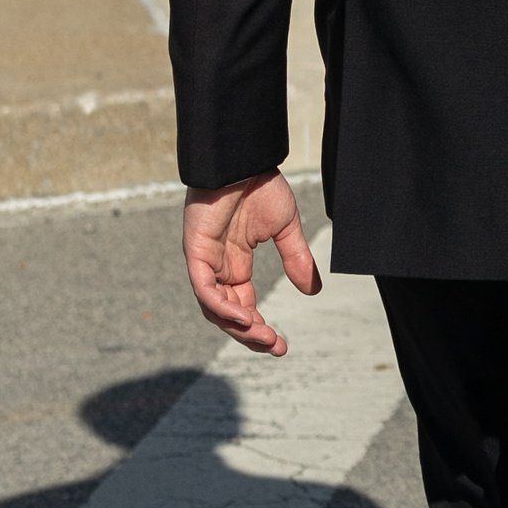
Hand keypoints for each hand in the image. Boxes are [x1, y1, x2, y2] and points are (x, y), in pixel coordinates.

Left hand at [182, 172, 321, 353]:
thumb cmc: (259, 186)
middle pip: (227, 314)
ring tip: (264, 337)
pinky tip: (245, 318)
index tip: (281, 345)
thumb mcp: (284, 229)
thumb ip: (296, 259)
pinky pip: (205, 289)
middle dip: (250, 335)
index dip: (260, 327)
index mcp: (235, 262)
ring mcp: (204, 260)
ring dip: (237, 327)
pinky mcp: (195, 252)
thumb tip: (312, 290)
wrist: (243, 160)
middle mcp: (217, 266)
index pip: (242, 306)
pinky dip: (222, 307)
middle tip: (275, 347)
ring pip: (214, 308)